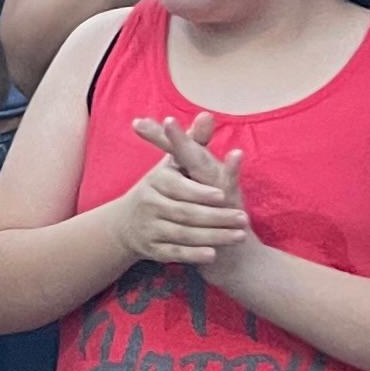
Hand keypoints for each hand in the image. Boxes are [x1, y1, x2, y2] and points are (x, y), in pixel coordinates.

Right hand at [114, 113, 247, 264]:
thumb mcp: (174, 162)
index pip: (181, 188)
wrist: (127, 223)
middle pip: (186, 213)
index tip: (224, 194)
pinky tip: (213, 255)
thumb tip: (208, 115)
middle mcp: (149, 204)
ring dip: (212, 237)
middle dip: (216, 217)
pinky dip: (194, 254)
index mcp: (156, 181)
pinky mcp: (152, 249)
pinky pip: (175, 253)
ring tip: (238, 237)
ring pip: (183, 234)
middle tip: (243, 219)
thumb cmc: (161, 187)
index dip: (202, 192)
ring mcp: (149, 228)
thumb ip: (194, 141)